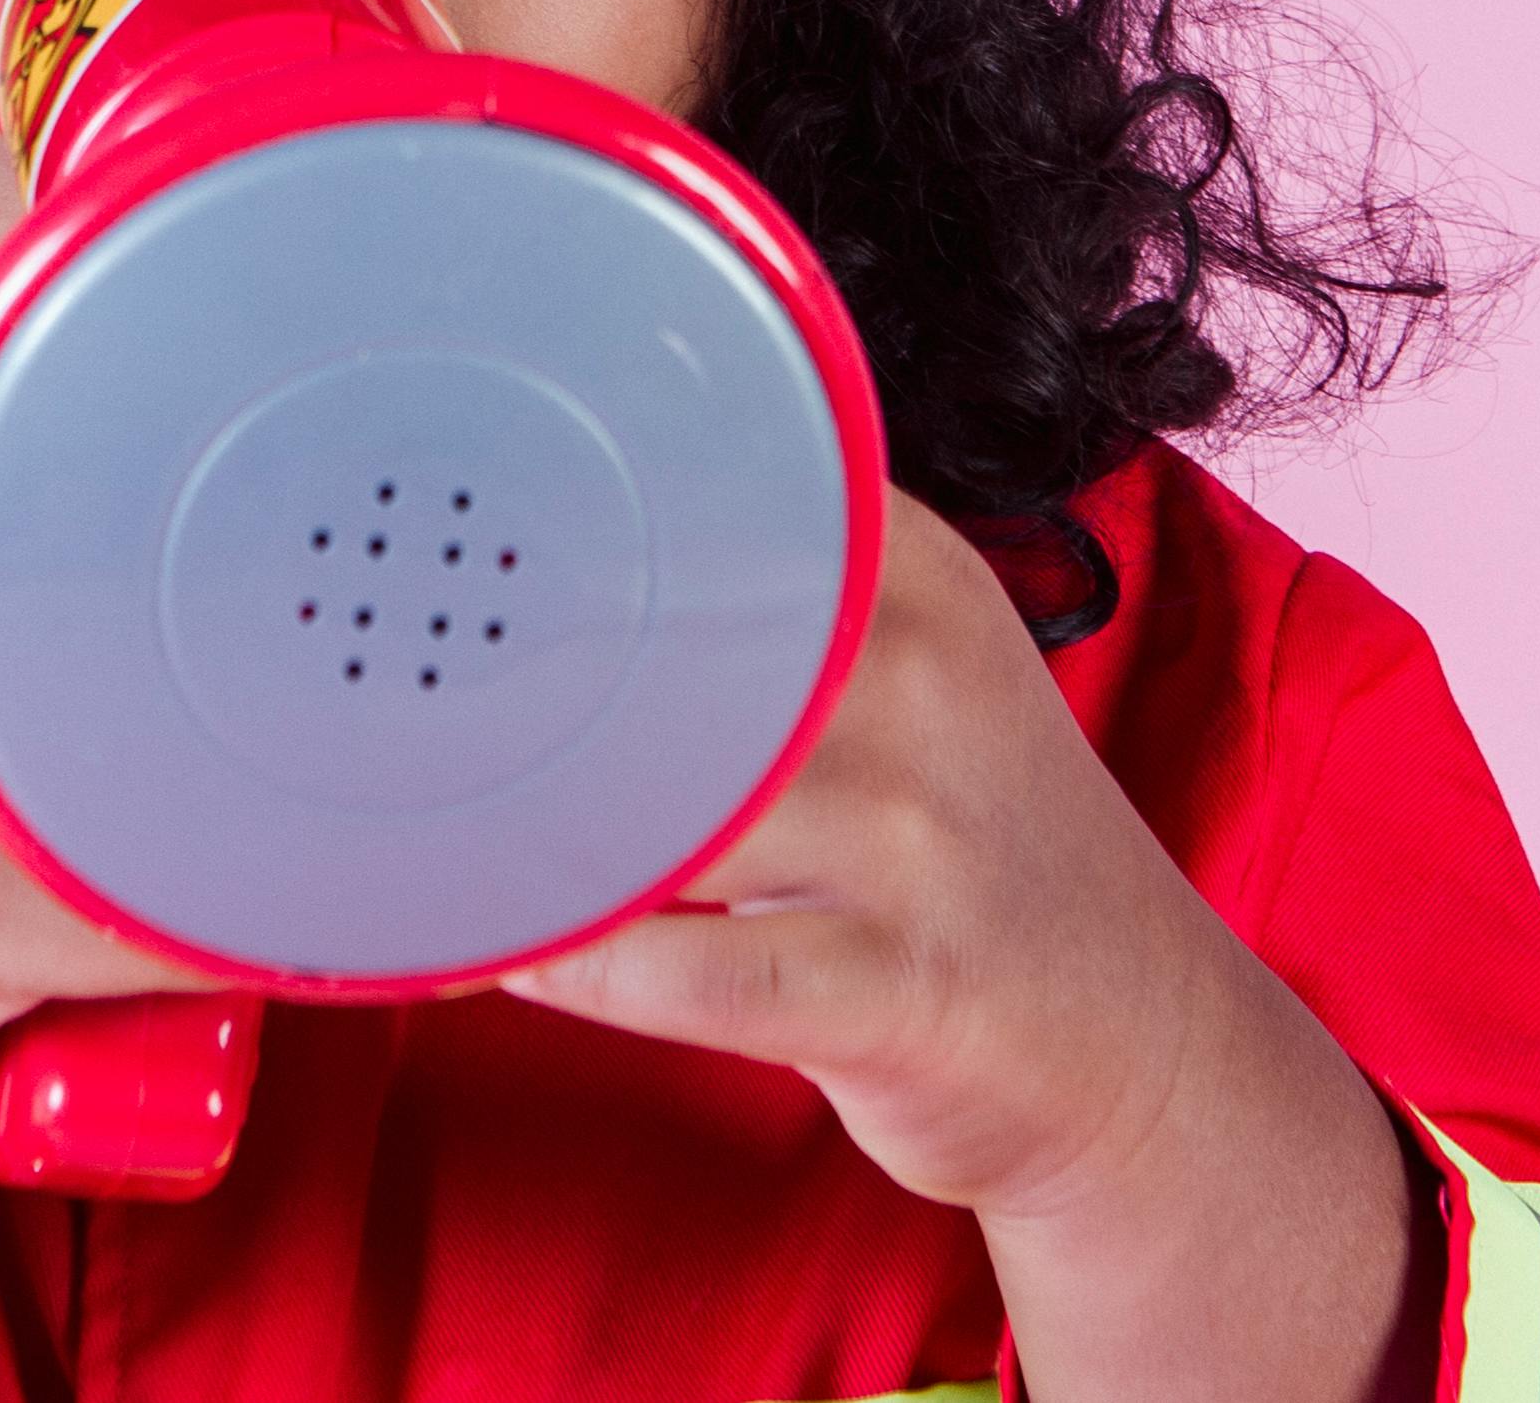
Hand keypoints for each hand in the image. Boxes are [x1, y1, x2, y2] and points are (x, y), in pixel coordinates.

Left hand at [499, 489, 1416, 1398]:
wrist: (1150, 1052)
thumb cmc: (977, 857)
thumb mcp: (921, 676)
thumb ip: (776, 604)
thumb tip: (541, 559)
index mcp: (912, 575)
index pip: (715, 487)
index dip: (563, 513)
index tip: (431, 522)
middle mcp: (920, 678)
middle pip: (662, 646)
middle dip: (519, 682)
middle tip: (390, 693)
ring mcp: (917, 835)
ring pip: (656, 805)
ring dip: (523, 831)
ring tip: (422, 824)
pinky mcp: (900, 984)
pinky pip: (680, 966)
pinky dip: (569, 958)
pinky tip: (503, 948)